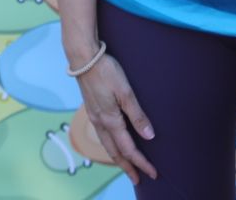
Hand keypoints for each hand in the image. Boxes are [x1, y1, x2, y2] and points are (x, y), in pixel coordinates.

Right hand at [74, 52, 157, 183]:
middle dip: (127, 167)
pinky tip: (113, 142)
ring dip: (118, 158)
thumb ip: (137, 115)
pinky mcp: (91, 109)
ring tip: (127, 165)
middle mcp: (100, 122)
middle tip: (138, 178)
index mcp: (110, 120)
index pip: (128, 149)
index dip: (141, 162)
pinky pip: (102, 135)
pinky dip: (110, 145)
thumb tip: (149, 136)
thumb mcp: (125, 91)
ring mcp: (94, 116)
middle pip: (115, 153)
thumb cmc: (106, 71)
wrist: (82, 57)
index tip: (152, 173)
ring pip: (106, 145)